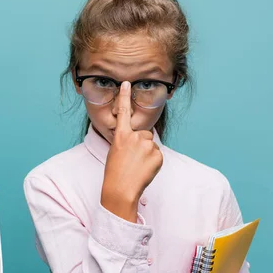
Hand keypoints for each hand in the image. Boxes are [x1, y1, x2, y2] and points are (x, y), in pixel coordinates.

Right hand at [101, 81, 162, 220]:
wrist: (121, 189)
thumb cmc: (115, 172)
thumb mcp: (115, 152)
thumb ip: (127, 141)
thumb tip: (141, 140)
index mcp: (121, 136)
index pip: (122, 112)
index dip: (124, 97)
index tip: (126, 83)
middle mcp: (135, 137)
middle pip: (145, 134)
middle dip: (142, 144)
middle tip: (132, 159)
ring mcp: (147, 145)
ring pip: (151, 145)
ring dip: (148, 154)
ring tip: (137, 166)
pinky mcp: (157, 155)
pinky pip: (158, 155)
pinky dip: (153, 162)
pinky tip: (144, 170)